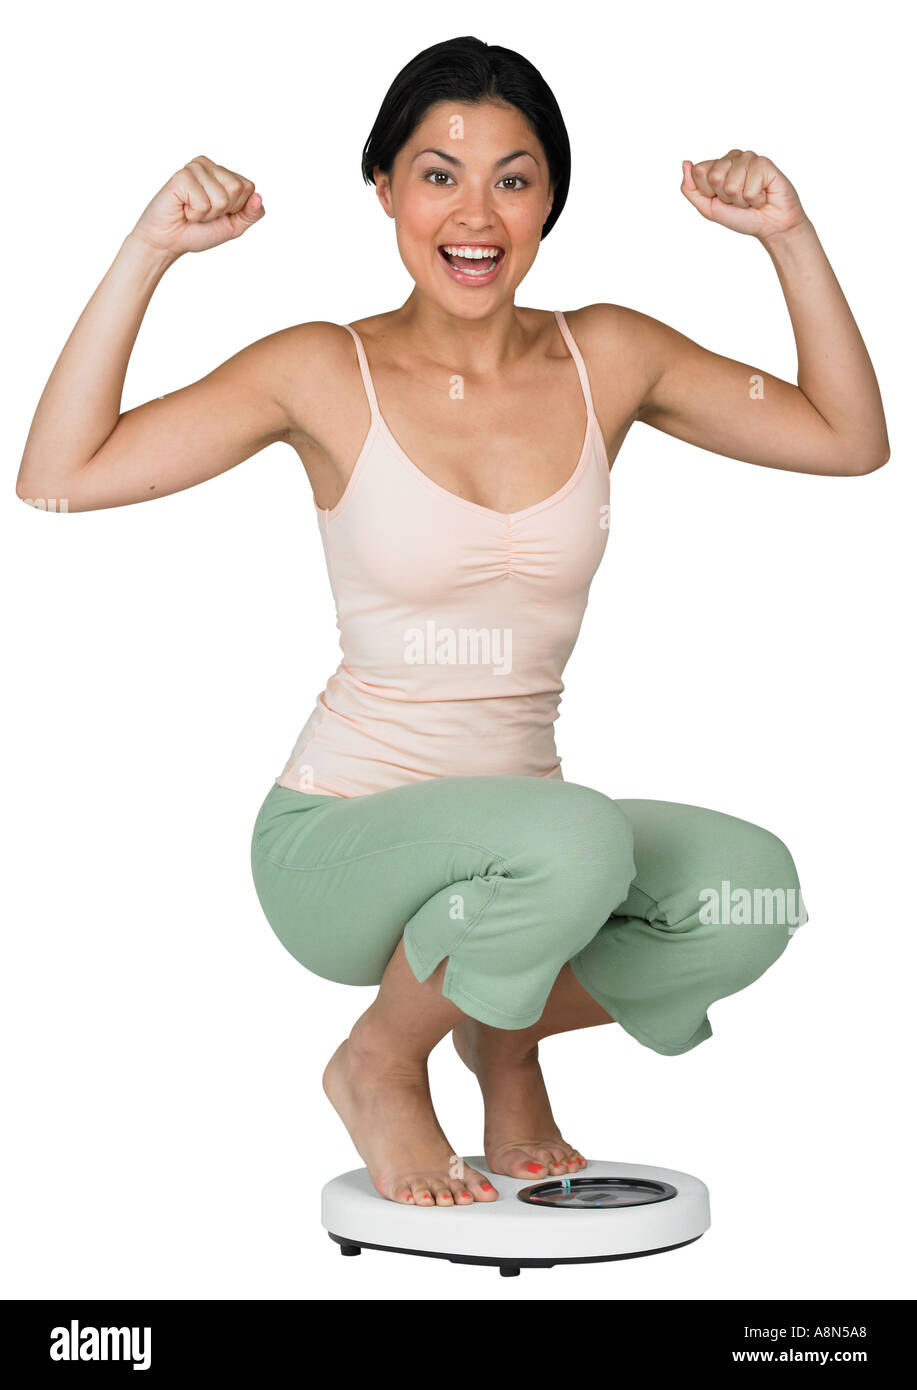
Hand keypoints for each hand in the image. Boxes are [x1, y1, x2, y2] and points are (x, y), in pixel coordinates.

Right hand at [128, 155, 264, 258]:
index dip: (236, 208)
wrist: (169, 242)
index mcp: (223, 173)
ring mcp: (194, 168)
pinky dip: (195, 214)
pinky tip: (183, 209)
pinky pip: (203, 203)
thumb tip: (259, 197)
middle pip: (237, 189)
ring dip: (207, 214)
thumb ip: (250, 214)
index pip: (249, 187)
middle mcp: (209, 165)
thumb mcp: (233, 226)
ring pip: (222, 198)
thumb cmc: (198, 231)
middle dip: (222, 211)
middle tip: (203, 212)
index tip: (217, 213)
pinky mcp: (182, 176)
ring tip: (191, 211)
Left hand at [680, 150, 807, 240]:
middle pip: (715, 177)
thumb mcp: (708, 207)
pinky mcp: (764, 163)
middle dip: (726, 197)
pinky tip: (762, 195)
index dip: (709, 192)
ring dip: (741, 200)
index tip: (723, 199)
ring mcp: (749, 158)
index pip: (699, 171)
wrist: (770, 226)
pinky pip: (749, 189)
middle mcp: (733, 157)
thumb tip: (685, 163)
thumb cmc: (742, 216)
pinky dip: (755, 199)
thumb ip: (691, 189)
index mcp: (717, 165)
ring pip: (732, 184)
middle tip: (739, 200)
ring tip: (751, 198)